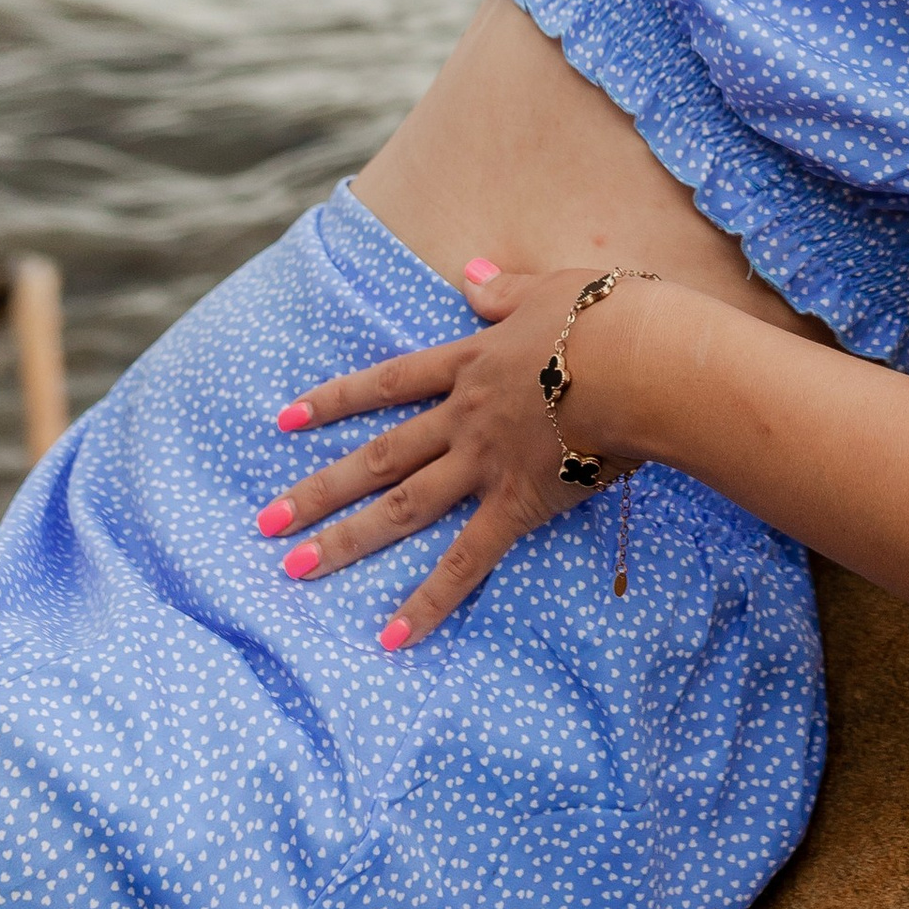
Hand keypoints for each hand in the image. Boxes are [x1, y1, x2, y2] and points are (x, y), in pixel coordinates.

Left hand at [254, 263, 646, 650]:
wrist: (642, 363)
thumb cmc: (608, 319)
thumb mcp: (551, 288)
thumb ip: (504, 289)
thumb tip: (469, 271)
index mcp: (471, 362)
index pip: (389, 383)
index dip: (335, 401)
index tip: (285, 420)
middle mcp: (464, 417)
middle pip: (379, 455)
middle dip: (319, 488)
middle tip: (265, 520)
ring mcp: (485, 464)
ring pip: (403, 506)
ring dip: (347, 540)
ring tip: (296, 569)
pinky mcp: (517, 505)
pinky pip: (466, 561)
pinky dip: (429, 600)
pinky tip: (392, 637)